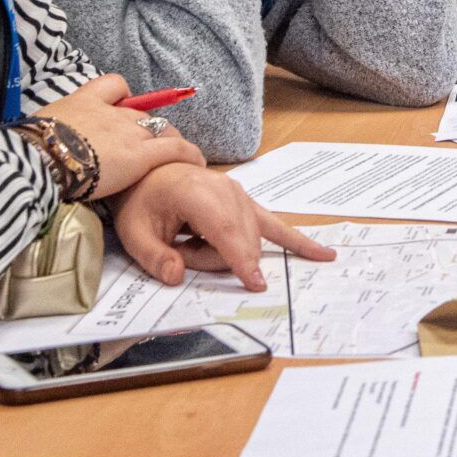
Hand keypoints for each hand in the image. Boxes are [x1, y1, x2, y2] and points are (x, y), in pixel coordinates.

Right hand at [34, 73, 205, 198]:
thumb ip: (55, 129)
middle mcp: (112, 112)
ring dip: (170, 141)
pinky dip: (188, 154)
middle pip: (141, 114)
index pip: (114, 85)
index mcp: (85, 101)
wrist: (40, 160)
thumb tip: (47, 142)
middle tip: (149, 147)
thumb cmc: (32, 149)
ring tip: (178, 155)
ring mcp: (129, 132)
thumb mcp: (40, 127)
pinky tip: (196, 161)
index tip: (122, 110)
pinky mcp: (141, 155)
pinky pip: (174, 149)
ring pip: (161, 129)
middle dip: (147, 129)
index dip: (122, 98)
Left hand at [113, 163, 336, 287]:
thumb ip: (154, 257)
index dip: (240, 258)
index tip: (254, 282)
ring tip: (189, 241)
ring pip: (251, 240)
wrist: (150, 174)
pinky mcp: (247, 202)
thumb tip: (176, 277)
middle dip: (211, 260)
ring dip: (223, 253)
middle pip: (238, 241)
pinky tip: (322, 253)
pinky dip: (296, 241)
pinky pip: (274, 226)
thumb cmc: (141, 202)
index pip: (226, 230)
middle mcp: (225, 188)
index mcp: (196, 191)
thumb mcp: (134, 232)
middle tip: (178, 251)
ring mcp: (240, 194)